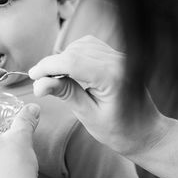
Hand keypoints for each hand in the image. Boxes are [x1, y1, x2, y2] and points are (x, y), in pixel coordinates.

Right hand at [29, 36, 166, 154]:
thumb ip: (65, 94)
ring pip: (80, 46)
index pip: (72, 61)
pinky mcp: (117, 57)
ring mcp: (119, 57)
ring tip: (53, 75)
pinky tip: (68, 68)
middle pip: (74, 51)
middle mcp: (118, 61)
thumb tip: (39, 84)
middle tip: (40, 80)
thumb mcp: (89, 116)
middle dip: (52, 63)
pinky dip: (74, 54)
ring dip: (63, 58)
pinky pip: (90, 47)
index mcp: (113, 77)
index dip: (48, 66)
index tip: (32, 76)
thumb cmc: (120, 131)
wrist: (145, 132)